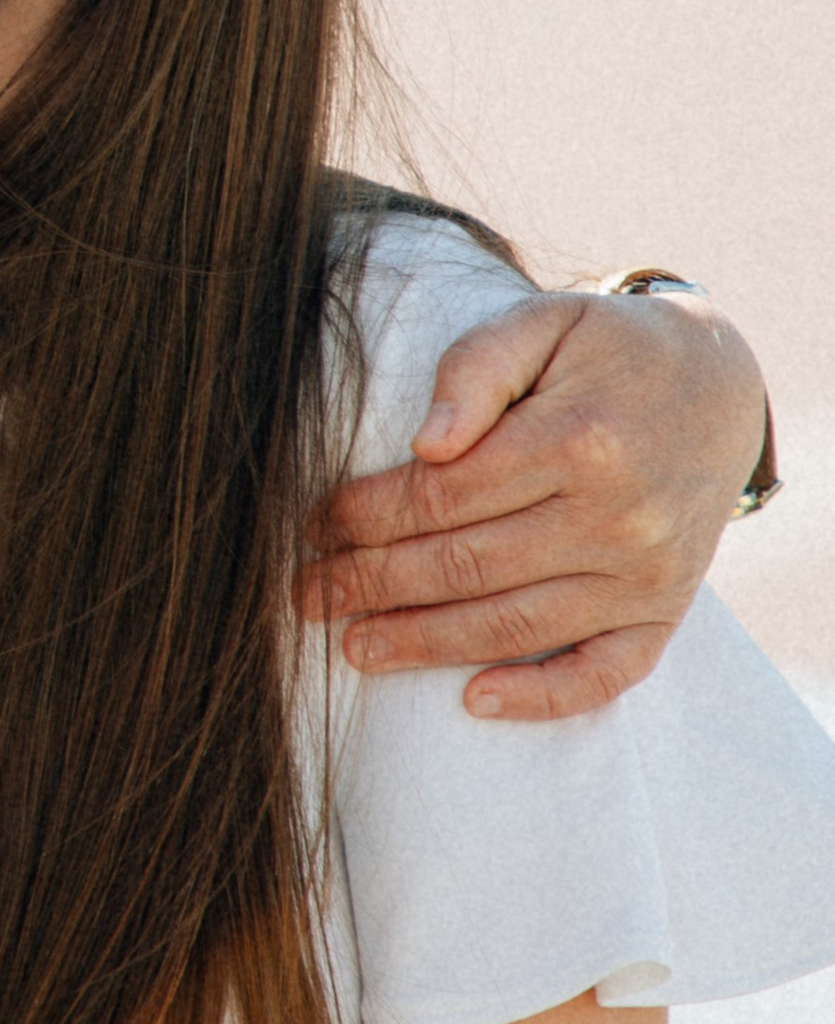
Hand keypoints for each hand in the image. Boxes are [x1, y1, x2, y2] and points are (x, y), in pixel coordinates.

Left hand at [303, 287, 767, 720]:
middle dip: (370, 584)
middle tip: (306, 593)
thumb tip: (425, 443)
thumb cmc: (605, 348)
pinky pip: (605, 672)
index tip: (312, 525)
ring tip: (353, 647)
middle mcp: (617, 517)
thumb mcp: (541, 322)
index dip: (363, 515)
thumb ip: (476, 368)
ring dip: (423, 644)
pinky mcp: (665, 610)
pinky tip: (473, 701)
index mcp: (579, 440)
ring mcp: (645, 574)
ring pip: (514, 625)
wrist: (717, 387)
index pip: (441, 496)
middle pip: (464, 566)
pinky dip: (541, 696)